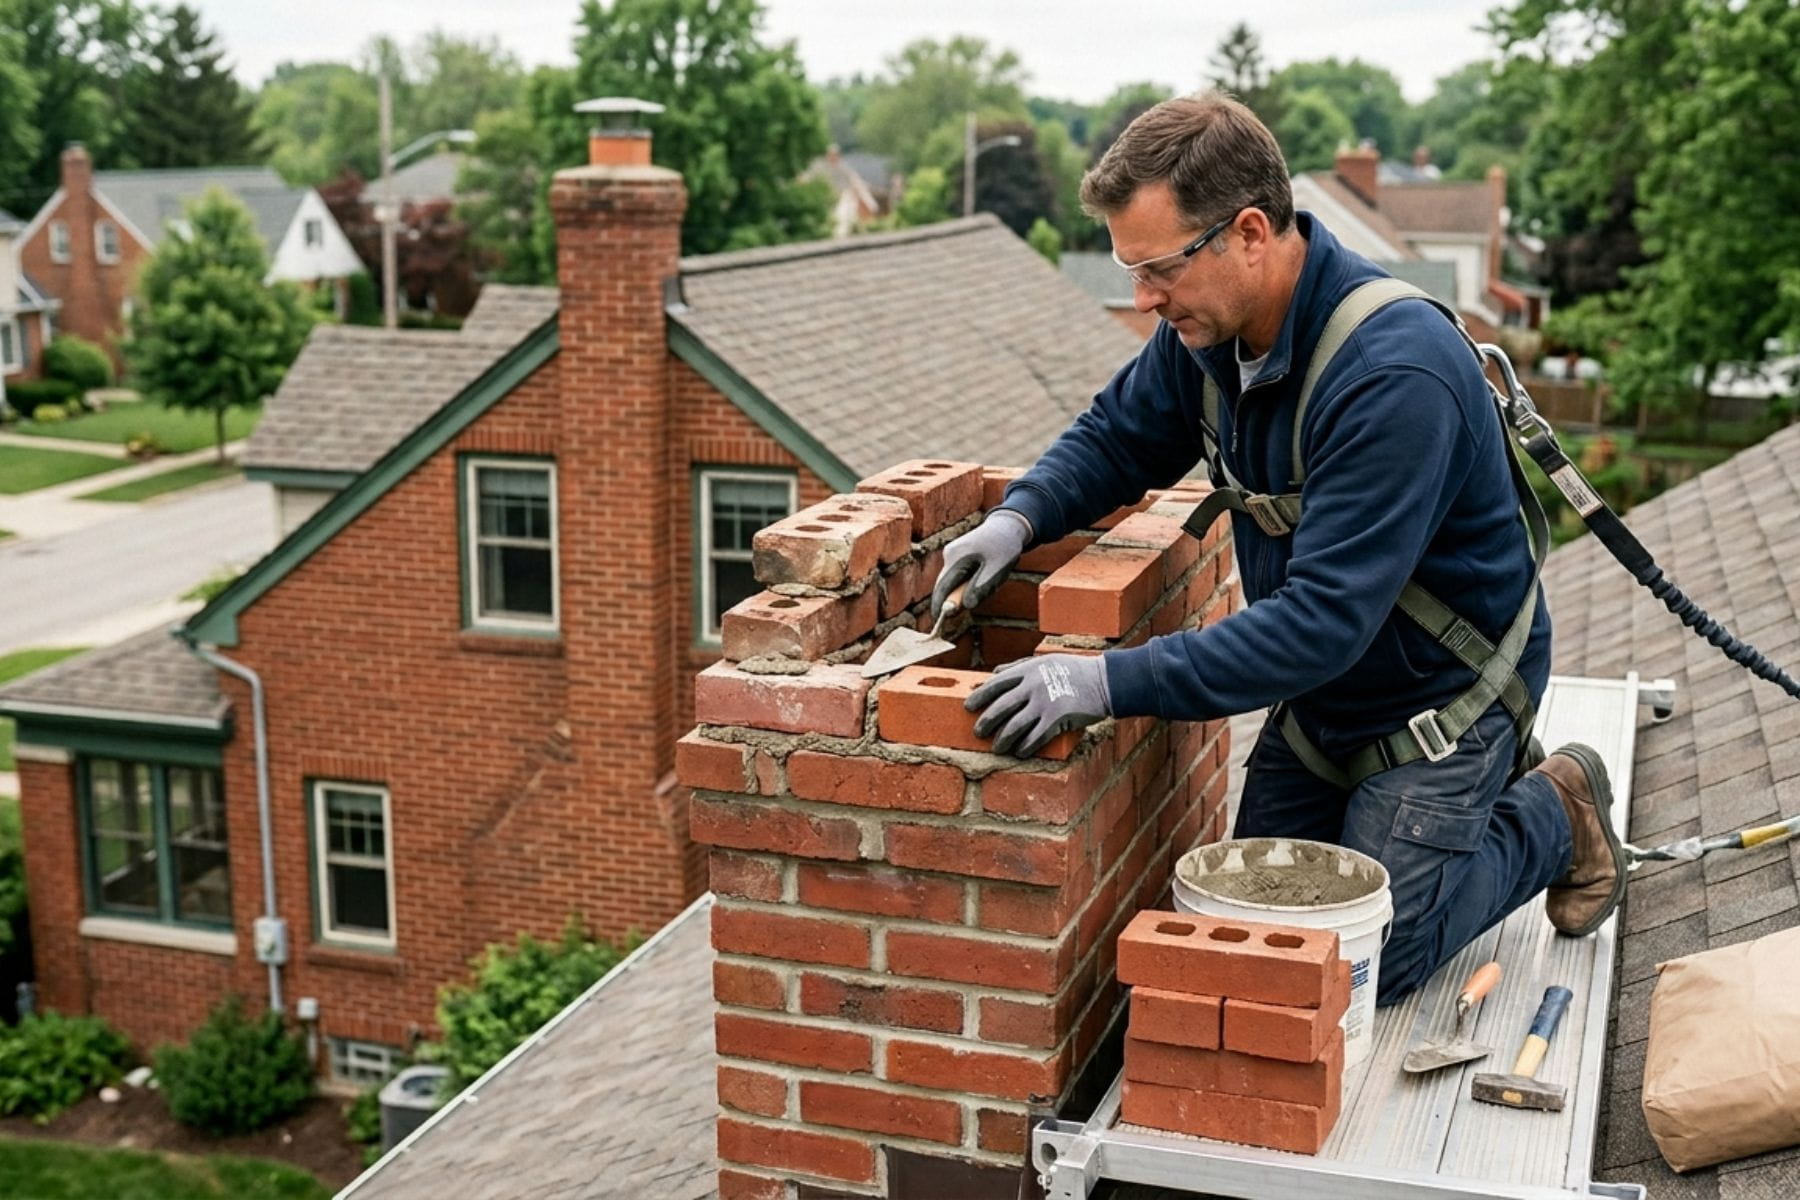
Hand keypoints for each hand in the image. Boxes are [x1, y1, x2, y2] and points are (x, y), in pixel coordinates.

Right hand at [933, 509, 1031, 617]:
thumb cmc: (1004, 547)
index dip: (939, 606)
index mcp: (956, 557)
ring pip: (955, 580)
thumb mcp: (996, 570)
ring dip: (968, 588)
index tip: (939, 621)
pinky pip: (960, 574)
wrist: (1008, 526)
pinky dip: (971, 581)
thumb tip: (965, 606)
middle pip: (946, 585)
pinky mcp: (958, 555)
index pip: (942, 587)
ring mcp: (952, 553)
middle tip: (978, 598)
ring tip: (993, 577)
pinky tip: (990, 573)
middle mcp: (949, 554)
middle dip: (957, 597)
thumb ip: (979, 588)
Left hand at [966, 653, 1111, 756]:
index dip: (980, 696)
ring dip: (1002, 740)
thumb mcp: (1044, 661)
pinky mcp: (1056, 719)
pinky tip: (1019, 752)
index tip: (968, 706)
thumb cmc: (1074, 670)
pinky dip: (1025, 747)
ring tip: (996, 748)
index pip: (996, 683)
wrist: (1103, 681)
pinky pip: (1034, 737)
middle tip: (978, 732)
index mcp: (1028, 669)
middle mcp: (1033, 685)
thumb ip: (1019, 666)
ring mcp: (1044, 702)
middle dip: (986, 722)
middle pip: (1000, 707)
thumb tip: (994, 673)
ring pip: (1014, 726)